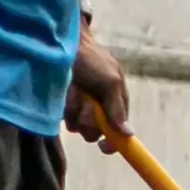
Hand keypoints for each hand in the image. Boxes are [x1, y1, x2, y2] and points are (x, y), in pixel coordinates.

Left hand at [66, 27, 130, 147]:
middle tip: (89, 101)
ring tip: (75, 89)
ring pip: (77, 126)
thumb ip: (117, 107)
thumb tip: (129, 133)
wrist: (63, 44)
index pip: (119, 133)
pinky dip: (63, 106)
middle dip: (90, 119)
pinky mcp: (61, 108)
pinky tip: (65, 90)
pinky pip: (62, 118)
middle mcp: (98, 112)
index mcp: (116, 106)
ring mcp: (78, 110)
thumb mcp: (111, 81)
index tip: (105, 145)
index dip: (114, 142)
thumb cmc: (93, 60)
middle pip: (95, 133)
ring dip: (75, 110)